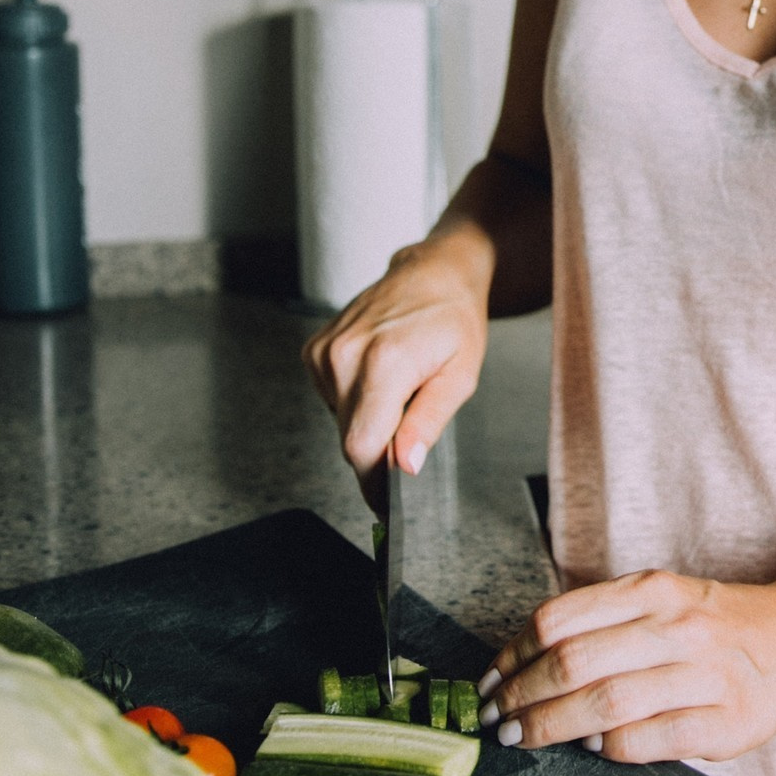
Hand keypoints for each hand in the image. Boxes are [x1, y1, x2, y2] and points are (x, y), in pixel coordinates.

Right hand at [303, 226, 492, 477]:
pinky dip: (355, 400)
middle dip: (378, 450)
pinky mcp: (315, 350)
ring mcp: (326, 351)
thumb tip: (406, 465)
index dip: (373, 483)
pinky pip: (331, 399)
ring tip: (399, 388)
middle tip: (409, 433)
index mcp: (385, 362)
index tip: (385, 502)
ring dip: (369, 421)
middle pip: (349, 438)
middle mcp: (346, 355)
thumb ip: (428, 423)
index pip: (362, 445)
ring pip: (340, 421)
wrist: (433, 273)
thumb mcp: (460, 376)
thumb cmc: (453, 320)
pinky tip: (378, 375)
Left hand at [480, 556, 775, 763]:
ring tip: (522, 738)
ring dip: (550, 728)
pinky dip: (608, 749)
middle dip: (521, 696)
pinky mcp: (725, 723)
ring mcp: (704, 676)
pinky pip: (647, 740)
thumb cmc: (716, 627)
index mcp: (654, 590)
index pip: (559, 619)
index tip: (490, 680)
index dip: (513, 654)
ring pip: (604, 705)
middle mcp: (677, 627)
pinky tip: (589, 749)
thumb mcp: (663, 599)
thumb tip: (525, 661)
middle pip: (573, 664)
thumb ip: (604, 621)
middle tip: (496, 718)